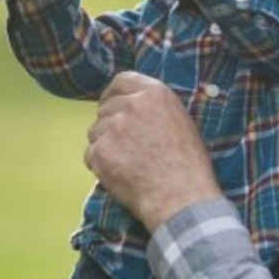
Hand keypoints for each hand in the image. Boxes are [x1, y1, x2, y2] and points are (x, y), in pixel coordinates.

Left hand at [84, 72, 223, 231]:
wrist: (181, 198)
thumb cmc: (187, 166)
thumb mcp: (180, 122)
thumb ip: (153, 107)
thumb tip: (131, 103)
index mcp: (155, 93)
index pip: (121, 80)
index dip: (114, 94)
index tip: (113, 106)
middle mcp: (132, 105)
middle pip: (105, 109)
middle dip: (111, 126)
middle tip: (128, 149)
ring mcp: (113, 128)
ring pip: (95, 132)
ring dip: (105, 147)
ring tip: (129, 165)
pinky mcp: (100, 152)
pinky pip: (91, 155)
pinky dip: (100, 167)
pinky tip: (121, 176)